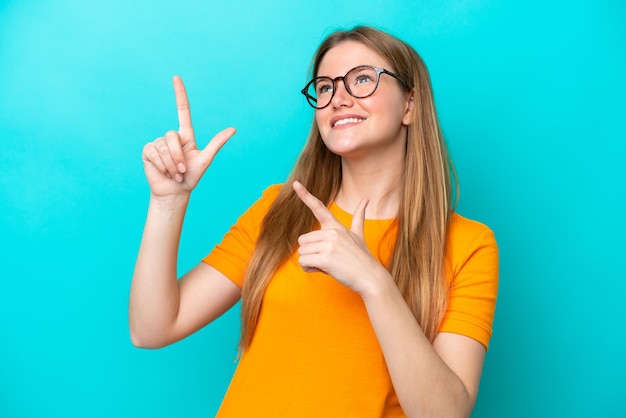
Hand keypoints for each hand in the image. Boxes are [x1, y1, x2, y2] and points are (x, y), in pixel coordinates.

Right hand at [141, 75, 235, 197]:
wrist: (175, 192)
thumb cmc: (192, 177)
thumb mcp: (205, 159)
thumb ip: (217, 143)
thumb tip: (233, 129)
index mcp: (186, 136)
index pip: (182, 110)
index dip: (180, 94)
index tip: (176, 77)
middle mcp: (171, 137)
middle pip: (172, 136)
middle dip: (178, 157)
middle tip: (182, 171)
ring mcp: (158, 143)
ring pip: (164, 146)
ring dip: (171, 164)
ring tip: (174, 174)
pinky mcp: (148, 152)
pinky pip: (153, 153)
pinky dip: (161, 166)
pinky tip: (163, 172)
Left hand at [293, 181, 386, 293]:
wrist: (370, 277)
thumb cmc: (362, 258)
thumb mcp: (359, 234)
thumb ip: (359, 217)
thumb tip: (366, 199)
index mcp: (336, 226)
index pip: (319, 208)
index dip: (305, 195)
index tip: (295, 183)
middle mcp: (332, 232)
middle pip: (302, 240)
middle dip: (310, 253)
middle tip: (328, 259)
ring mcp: (329, 245)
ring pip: (302, 252)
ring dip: (310, 262)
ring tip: (328, 265)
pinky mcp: (326, 258)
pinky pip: (303, 262)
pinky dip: (309, 268)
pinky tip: (323, 270)